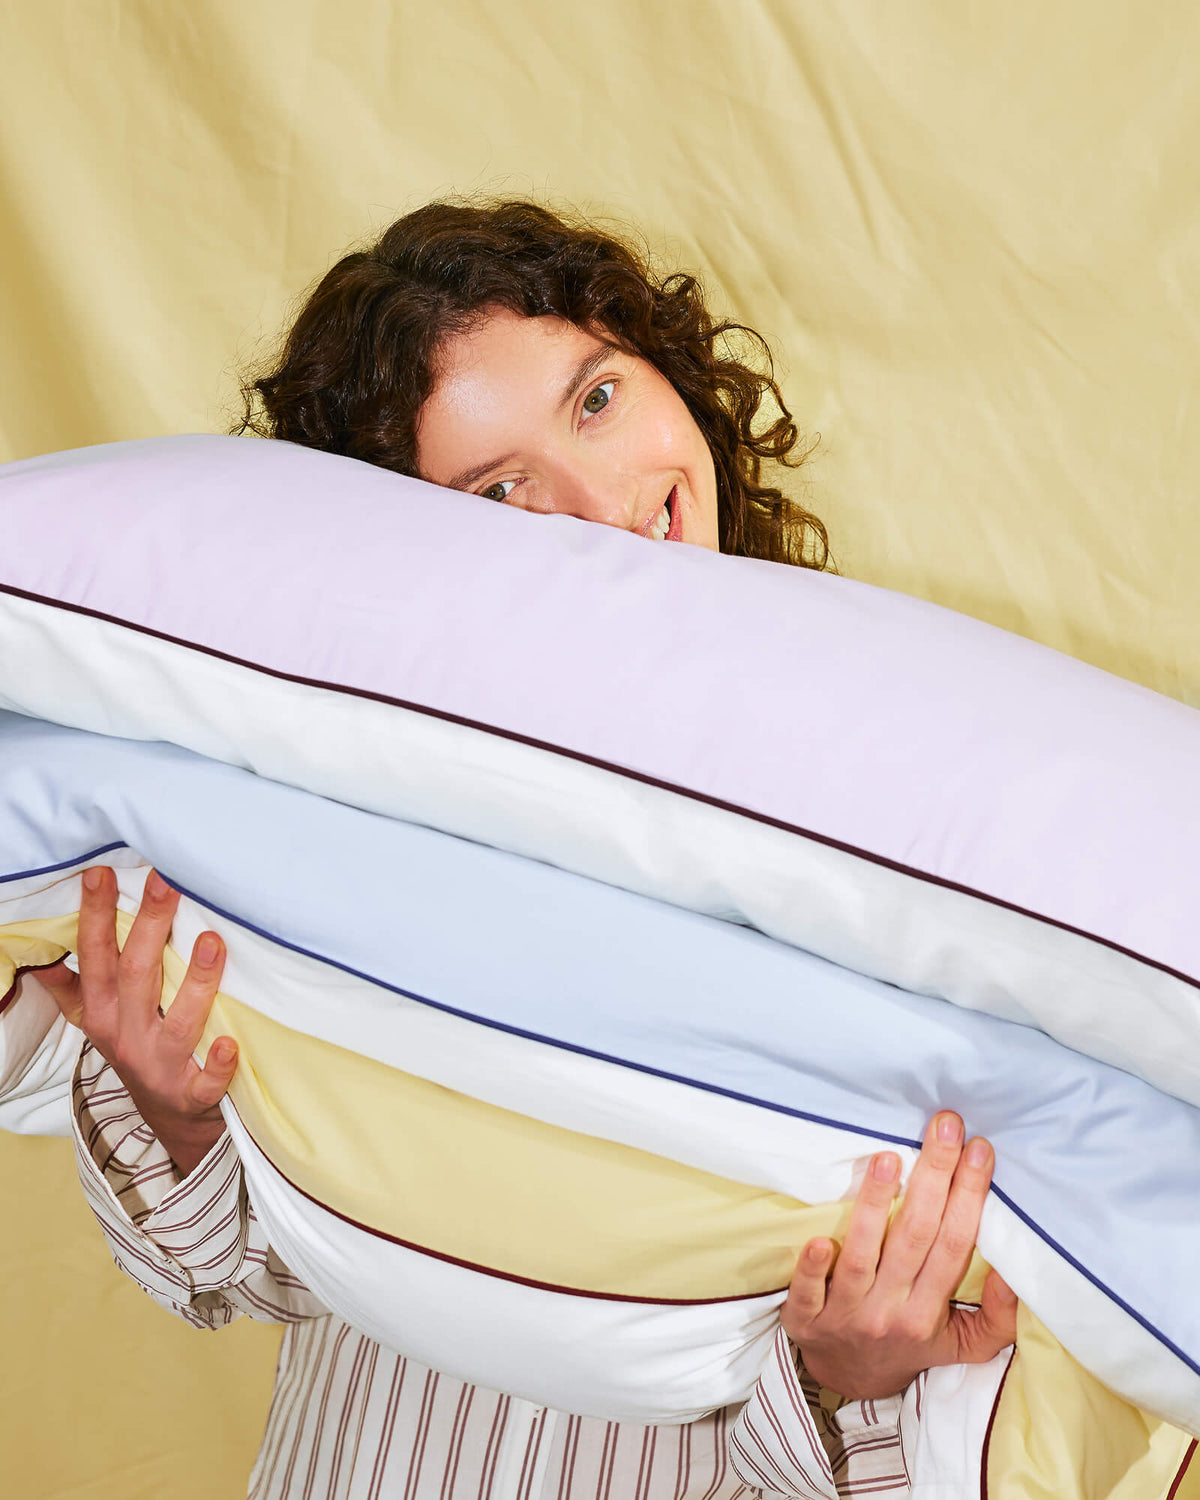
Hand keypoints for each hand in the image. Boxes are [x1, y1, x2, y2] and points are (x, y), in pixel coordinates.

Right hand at [40, 865, 237, 1175]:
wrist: (168, 1119)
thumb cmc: (135, 1048)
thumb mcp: (96, 1019)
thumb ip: (70, 987)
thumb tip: (39, 953)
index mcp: (103, 1012)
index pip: (96, 957)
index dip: (97, 915)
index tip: (102, 873)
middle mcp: (127, 1035)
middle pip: (137, 975)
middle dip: (151, 926)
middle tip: (168, 880)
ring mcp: (161, 1066)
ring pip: (178, 1023)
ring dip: (196, 983)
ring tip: (213, 940)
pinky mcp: (192, 1094)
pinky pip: (206, 1082)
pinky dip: (219, 1065)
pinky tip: (232, 1042)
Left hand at [782, 1112, 1017, 1399]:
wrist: (845, 1379)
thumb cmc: (908, 1345)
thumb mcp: (962, 1343)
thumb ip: (996, 1318)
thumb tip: (1015, 1276)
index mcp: (928, 1313)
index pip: (954, 1247)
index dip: (970, 1197)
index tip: (980, 1149)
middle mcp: (890, 1311)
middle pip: (916, 1238)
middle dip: (934, 1177)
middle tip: (944, 1126)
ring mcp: (846, 1313)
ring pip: (864, 1255)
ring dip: (875, 1207)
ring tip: (887, 1157)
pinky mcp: (806, 1317)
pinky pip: (809, 1291)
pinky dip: (814, 1267)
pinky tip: (819, 1237)